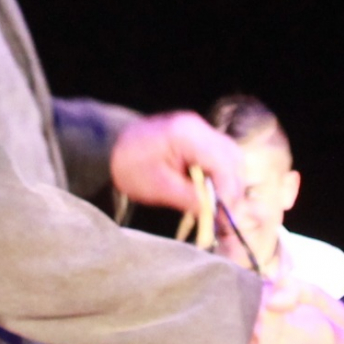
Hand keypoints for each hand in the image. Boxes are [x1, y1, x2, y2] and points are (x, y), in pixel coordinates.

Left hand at [110, 112, 244, 213]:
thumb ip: (187, 197)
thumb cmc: (128, 165)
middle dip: (233, 189)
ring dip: (230, 183)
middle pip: (232, 158)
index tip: (228, 216)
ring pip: (231, 157)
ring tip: (223, 207)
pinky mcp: (200, 136)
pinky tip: (216, 193)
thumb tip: (214, 212)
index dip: (228, 192)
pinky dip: (223, 176)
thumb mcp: (155, 187)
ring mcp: (200, 129)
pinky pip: (222, 156)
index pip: (221, 163)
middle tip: (228, 216)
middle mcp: (198, 127)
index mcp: (186, 135)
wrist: (110, 146)